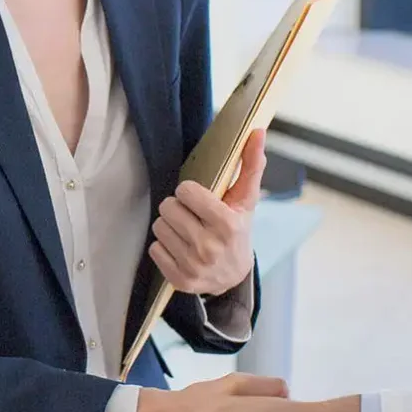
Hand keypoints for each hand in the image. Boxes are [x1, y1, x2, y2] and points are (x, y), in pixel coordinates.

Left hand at [150, 128, 263, 297]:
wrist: (234, 277)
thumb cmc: (238, 231)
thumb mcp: (246, 200)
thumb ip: (250, 165)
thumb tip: (256, 131)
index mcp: (227, 224)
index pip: (186, 192)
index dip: (190, 192)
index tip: (198, 199)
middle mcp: (209, 247)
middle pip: (168, 208)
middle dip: (177, 208)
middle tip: (191, 215)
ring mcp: (193, 266)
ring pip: (159, 227)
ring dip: (170, 226)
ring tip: (186, 231)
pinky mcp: (179, 280)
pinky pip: (154, 249)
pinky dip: (164, 246)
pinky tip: (180, 248)